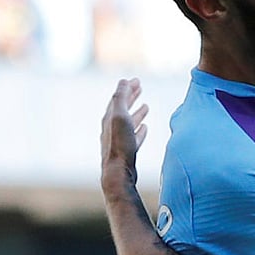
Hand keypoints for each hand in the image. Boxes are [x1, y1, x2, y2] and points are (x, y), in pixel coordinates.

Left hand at [101, 78, 148, 192]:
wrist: (118, 173)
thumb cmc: (120, 145)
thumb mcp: (120, 116)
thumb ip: (121, 98)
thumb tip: (124, 81)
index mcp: (109, 119)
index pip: (117, 98)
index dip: (126, 88)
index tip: (136, 80)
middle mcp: (111, 129)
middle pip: (121, 109)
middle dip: (130, 97)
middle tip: (139, 87)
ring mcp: (118, 141)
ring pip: (128, 122)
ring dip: (136, 113)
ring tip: (146, 106)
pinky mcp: (126, 153)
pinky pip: (133, 137)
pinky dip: (139, 130)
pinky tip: (145, 128)